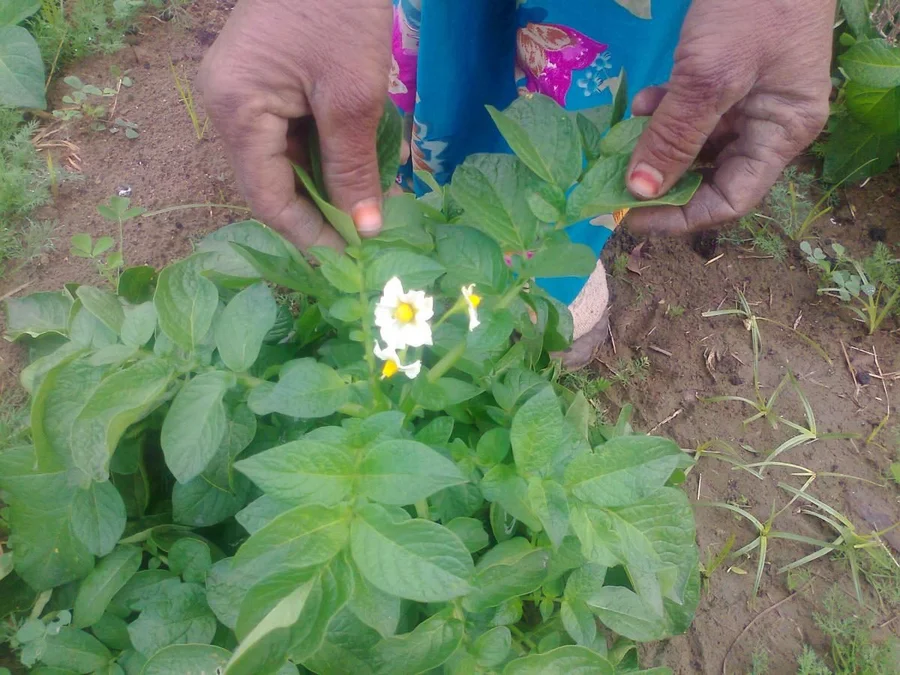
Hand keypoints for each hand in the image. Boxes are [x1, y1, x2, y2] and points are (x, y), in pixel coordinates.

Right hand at [198, 0, 391, 247]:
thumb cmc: (340, 13)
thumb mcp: (353, 99)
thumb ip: (353, 168)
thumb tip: (365, 228)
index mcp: (236, 111)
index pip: (266, 197)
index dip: (308, 233)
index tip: (348, 256)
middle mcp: (226, 106)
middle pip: (270, 181)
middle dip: (320, 210)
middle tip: (364, 233)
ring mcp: (240, 92)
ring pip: (282, 159)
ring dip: (326, 182)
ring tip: (370, 201)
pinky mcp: (261, 81)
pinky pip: (288, 133)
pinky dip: (323, 152)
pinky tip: (358, 163)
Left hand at [625, 0, 834, 234]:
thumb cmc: (752, 8)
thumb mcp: (709, 77)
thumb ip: (674, 136)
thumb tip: (640, 191)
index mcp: (781, 134)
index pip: (730, 200)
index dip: (679, 216)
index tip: (629, 216)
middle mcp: (768, 124)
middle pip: (710, 175)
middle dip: (662, 180)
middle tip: (614, 183)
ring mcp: (749, 98)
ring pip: (695, 143)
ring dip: (658, 145)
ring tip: (624, 142)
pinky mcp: (728, 75)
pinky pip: (691, 111)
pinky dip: (664, 112)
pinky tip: (642, 103)